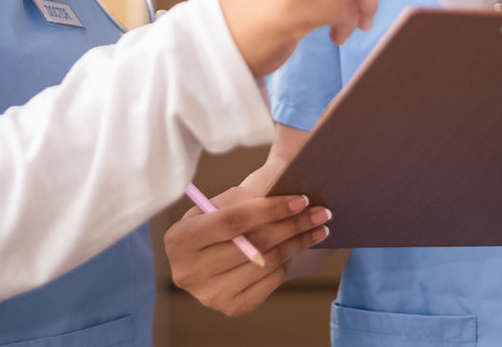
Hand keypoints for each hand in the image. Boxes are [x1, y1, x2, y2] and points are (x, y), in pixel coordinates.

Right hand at [164, 184, 331, 317]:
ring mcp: (209, 295)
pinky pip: (269, 282)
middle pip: (253, 245)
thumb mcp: (223, 202)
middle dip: (292, 225)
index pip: (233, 221)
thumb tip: (289, 193)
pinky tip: (295, 247)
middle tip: (321, 212)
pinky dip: (285, 262)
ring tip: (318, 228)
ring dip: (297, 243)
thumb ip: (248, 198)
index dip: (270, 209)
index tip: (301, 200)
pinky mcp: (230, 307)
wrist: (210, 251)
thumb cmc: (220, 218)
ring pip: (265, 263)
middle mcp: (189, 271)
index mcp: (179, 238)